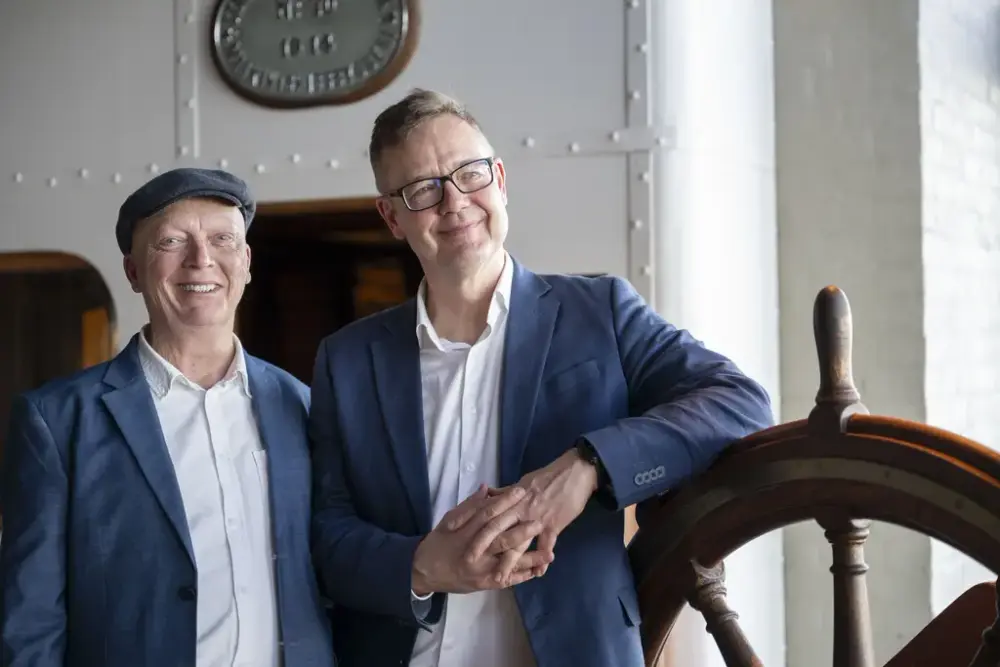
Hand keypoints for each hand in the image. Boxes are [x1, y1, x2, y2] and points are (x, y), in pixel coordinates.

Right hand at [411, 485, 553, 595]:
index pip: (488, 514)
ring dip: (531, 558)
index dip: (506, 502)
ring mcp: (481, 570)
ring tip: (550, 553)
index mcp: (465, 533)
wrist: (424, 572)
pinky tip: (538, 571)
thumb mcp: (449, 520)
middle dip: (523, 530)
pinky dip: (523, 576)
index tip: (522, 491)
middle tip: (541, 520)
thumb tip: (488, 489)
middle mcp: (475, 552)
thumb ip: (469, 506)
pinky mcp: (484, 584)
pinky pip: (506, 580)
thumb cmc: (439, 542)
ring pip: (508, 562)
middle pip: (502, 539)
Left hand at [448, 449, 598, 579]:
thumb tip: (488, 494)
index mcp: (512, 497)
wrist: (575, 472)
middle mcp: (520, 508)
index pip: (485, 509)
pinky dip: (542, 560)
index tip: (452, 530)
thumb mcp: (523, 481)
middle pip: (496, 528)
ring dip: (508, 561)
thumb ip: (505, 492)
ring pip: (518, 542)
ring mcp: (537, 518)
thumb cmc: (549, 476)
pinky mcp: (554, 525)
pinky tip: (539, 573)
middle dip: (482, 546)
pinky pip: (546, 545)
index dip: (468, 519)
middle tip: (468, 561)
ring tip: (498, 577)